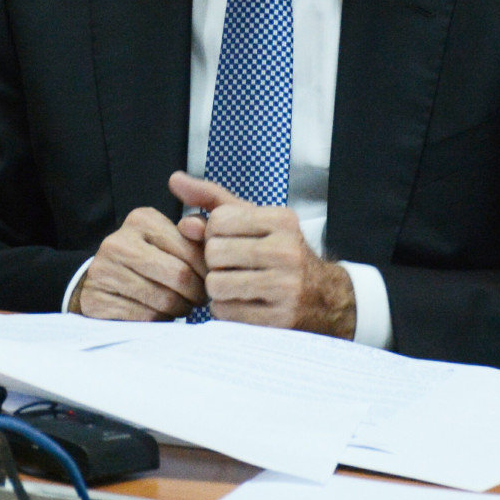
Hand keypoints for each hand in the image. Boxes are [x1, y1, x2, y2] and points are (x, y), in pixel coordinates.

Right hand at [71, 206, 206, 320]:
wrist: (99, 283)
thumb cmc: (145, 261)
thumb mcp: (167, 239)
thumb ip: (193, 235)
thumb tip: (208, 233)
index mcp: (141, 220)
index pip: (189, 250)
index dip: (205, 272)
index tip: (206, 281)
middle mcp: (119, 242)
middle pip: (179, 275)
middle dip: (195, 293)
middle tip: (197, 299)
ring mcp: (104, 271)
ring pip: (164, 300)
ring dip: (179, 309)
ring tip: (179, 306)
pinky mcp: (97, 300)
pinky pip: (145, 317)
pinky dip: (159, 321)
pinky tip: (159, 315)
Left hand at [169, 172, 355, 338]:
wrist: (324, 297)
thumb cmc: (280, 253)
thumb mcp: (255, 220)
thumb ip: (213, 200)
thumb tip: (175, 180)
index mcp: (282, 220)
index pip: (218, 220)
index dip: (215, 233)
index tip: (232, 241)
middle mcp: (286, 251)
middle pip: (214, 253)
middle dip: (216, 262)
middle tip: (234, 266)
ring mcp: (284, 287)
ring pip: (215, 284)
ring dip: (218, 287)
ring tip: (237, 284)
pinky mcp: (277, 319)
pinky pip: (224, 312)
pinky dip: (226, 309)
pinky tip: (244, 303)